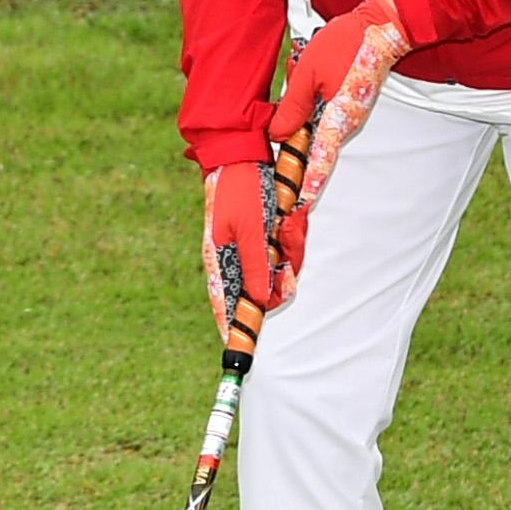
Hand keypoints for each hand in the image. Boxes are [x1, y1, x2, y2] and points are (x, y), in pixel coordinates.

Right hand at [201, 159, 290, 341]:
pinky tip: (287, 215)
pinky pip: (284, 247)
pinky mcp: (263, 234)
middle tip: (283, 237)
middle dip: (282, 270)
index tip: (241, 356)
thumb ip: (256, 266)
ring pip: (279, 266)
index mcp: (219, 261)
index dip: (235, 331)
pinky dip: (290, 234)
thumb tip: (262, 302)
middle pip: (263, 288)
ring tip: (285, 219)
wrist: (242, 153)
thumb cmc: (241, 190)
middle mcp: (233, 258)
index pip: (224, 307)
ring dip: (289, 245)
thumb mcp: (250, 229)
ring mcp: (250, 246)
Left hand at [266, 0, 411, 272]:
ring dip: (305, 158)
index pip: (320, 160)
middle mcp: (347, 123)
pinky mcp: (350, 105)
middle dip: (302, 178)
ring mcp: (350, 116)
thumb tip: (279, 135)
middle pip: (319, 155)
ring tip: (286, 180)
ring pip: (322, 142)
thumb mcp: (309, 72)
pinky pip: (327, 128)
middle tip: (284, 203)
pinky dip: (312, 139)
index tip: (299, 209)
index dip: (309, 185)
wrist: (381, 28)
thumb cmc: (346, 44)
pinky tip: (297, 141)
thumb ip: (294, 105)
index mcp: (338, 119)